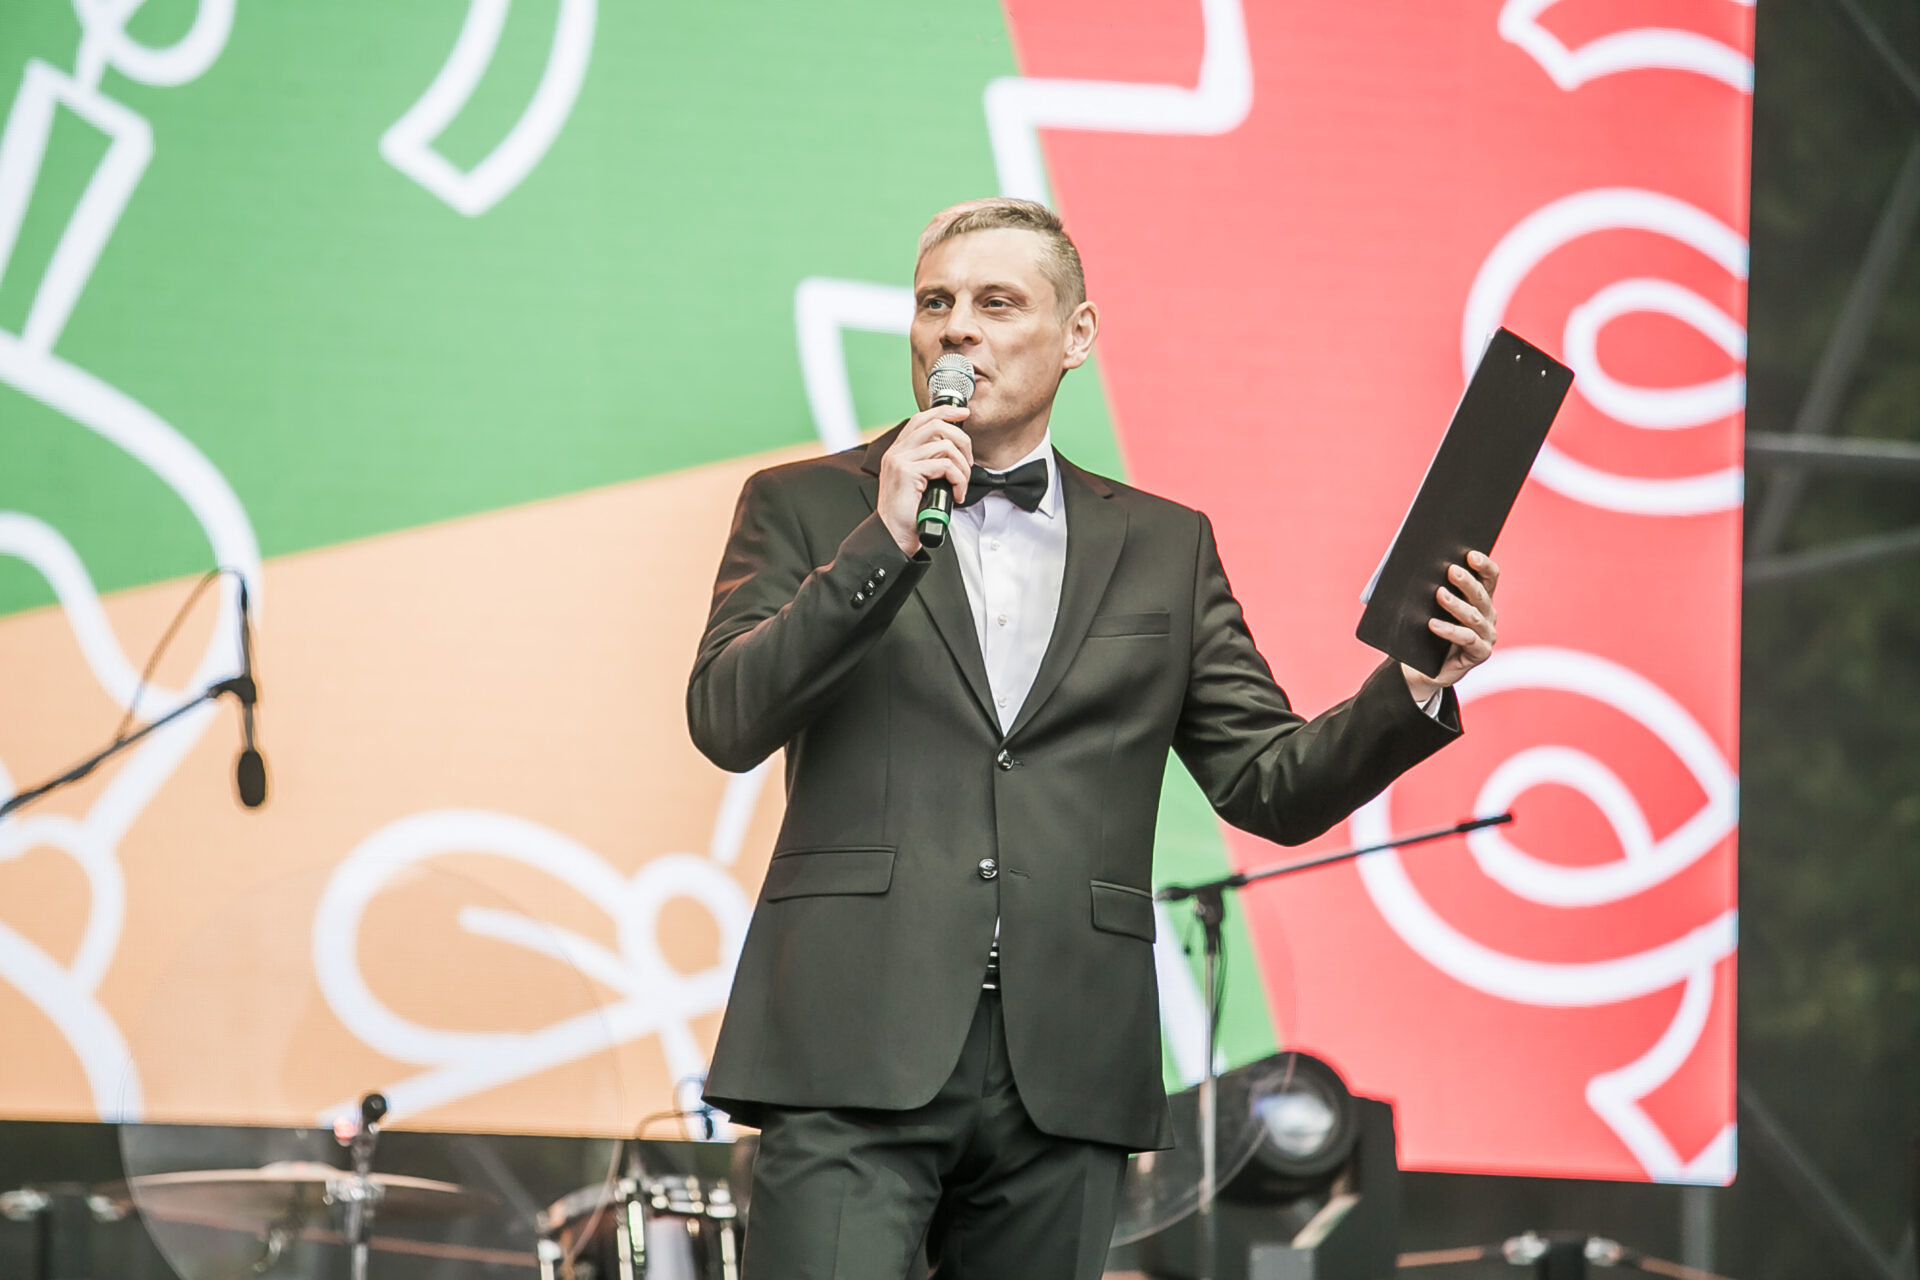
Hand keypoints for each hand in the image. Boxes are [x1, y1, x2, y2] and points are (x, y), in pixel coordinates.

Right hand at [878, 406, 972, 554]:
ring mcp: (900, 461)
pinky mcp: (907, 473)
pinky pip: (945, 466)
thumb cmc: (907, 514)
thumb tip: (954, 451)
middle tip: (969, 463)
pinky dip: (959, 480)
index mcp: (897, 451)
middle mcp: (896, 452)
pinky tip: (956, 494)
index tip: (964, 414)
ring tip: (962, 484)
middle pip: (936, 425)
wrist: (893, 536)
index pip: (921, 418)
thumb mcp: (918, 482)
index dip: (945, 411)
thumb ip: (928, 463)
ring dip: (962, 467)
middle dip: (962, 440)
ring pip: (945, 446)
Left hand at [1402, 550, 1499, 703]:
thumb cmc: (1426, 630)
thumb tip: (1417, 563)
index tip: (1470, 554)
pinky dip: (1449, 630)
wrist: (1423, 667)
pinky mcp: (1480, 653)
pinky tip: (1432, 624)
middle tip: (1450, 570)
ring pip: (1474, 616)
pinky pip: (1467, 639)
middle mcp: (1488, 615)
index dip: (1483, 565)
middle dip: (1466, 581)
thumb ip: (1432, 587)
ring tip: (1439, 594)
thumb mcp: (1428, 606)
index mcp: (1480, 598)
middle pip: (1481, 594)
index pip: (1489, 577)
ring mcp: (1486, 635)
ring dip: (1456, 604)